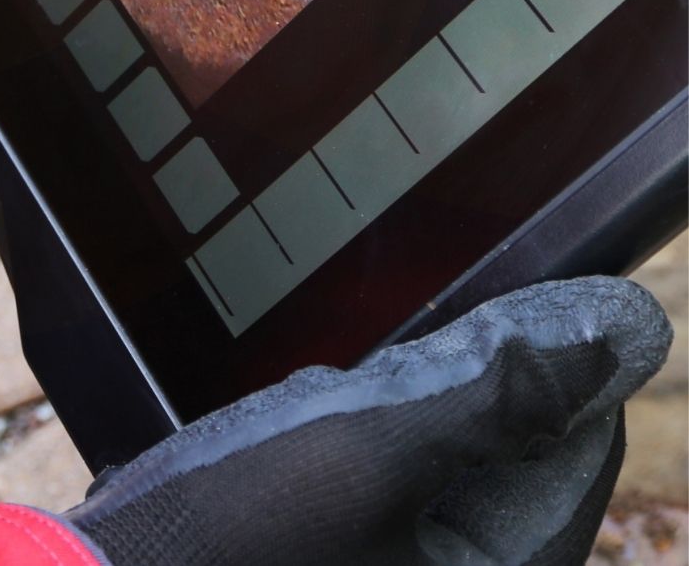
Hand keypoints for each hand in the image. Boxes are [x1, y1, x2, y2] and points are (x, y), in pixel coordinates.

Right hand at [61, 277, 669, 565]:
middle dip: (488, 397)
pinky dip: (377, 446)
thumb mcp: (376, 449)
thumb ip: (493, 400)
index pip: (570, 477)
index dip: (572, 385)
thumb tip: (605, 349)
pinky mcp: (338, 558)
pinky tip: (335, 409)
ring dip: (430, 415)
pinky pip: (390, 499)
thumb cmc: (245, 534)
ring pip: (448, 482)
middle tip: (464, 321)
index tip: (568, 310)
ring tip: (394, 362)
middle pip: (511, 480)